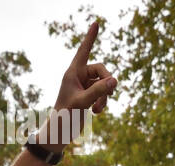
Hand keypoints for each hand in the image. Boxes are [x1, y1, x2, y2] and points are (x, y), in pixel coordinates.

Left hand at [34, 19, 116, 149]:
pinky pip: (103, 92)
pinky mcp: (89, 95)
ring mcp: (85, 86)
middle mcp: (79, 77)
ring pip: (104, 83)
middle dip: (106, 83)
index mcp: (73, 73)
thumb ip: (98, 91)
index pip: (84, 51)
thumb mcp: (82, 103)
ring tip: (98, 110)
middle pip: (101, 70)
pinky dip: (103, 101)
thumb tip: (115, 81)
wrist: (59, 133)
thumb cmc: (64, 117)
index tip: (96, 23)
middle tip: (108, 94)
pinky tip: (97, 112)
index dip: (90, 38)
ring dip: (104, 96)